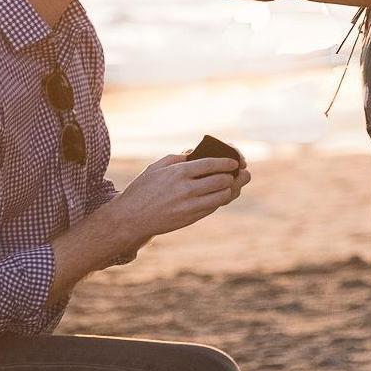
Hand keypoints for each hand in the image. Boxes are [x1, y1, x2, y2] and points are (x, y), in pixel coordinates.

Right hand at [111, 153, 251, 240]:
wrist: (132, 218)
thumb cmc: (142, 190)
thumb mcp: (156, 168)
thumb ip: (176, 158)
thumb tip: (195, 152)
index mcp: (178, 172)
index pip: (210, 163)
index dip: (226, 162)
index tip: (234, 162)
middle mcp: (186, 188)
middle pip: (220, 180)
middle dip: (233, 176)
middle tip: (239, 173)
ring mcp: (190, 205)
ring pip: (221, 196)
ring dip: (230, 189)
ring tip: (233, 185)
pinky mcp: (191, 218)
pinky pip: (213, 208)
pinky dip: (220, 200)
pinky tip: (221, 195)